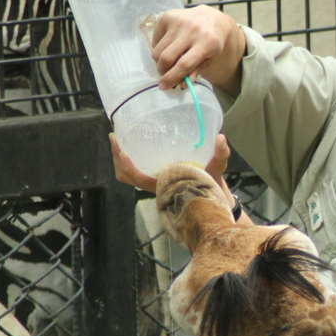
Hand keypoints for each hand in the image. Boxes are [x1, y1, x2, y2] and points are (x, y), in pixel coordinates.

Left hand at [110, 133, 231, 196]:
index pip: (138, 179)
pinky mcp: (154, 176)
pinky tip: (132, 141)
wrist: (212, 201)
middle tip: (115, 134)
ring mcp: (153, 181)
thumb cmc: (211, 187)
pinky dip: (128, 157)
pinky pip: (134, 169)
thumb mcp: (216, 170)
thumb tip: (220, 137)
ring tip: (118, 135)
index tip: (122, 150)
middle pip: (125, 176)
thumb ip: (219, 155)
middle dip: (117, 157)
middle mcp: (155, 185)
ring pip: (127, 174)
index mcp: (164, 186)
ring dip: (119, 157)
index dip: (128, 166)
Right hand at [150, 6, 244, 95]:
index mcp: (207, 42)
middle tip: (164, 75)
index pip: (184, 64)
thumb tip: (181, 84)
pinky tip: (168, 46)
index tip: (163, 86)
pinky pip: (155, 39)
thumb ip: (195, 71)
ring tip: (168, 61)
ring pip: (158, 50)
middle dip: (162, 71)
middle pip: (167, 57)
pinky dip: (158, 47)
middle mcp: (192, 30)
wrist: (210, 19)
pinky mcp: (168, 16)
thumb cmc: (209, 43)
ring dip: (159, 61)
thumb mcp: (209, 59)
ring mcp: (179, 21)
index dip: (172, 77)